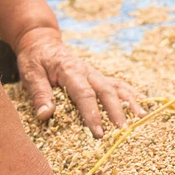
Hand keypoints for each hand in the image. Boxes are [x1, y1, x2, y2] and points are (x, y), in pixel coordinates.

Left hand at [16, 27, 145, 137]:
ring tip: (141, 118)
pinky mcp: (99, 77)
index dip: (92, 114)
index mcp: (70, 70)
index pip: (84, 94)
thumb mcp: (30, 73)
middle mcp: (88, 71)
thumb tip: (45, 115)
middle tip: (123, 130)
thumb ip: (39, 93)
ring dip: (130, 102)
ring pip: (117, 87)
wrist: (42, 42)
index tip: (98, 132)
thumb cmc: (35, 59)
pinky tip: (143, 105)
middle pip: (107, 91)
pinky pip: (119, 85)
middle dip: (117, 112)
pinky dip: (132, 95)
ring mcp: (96, 74)